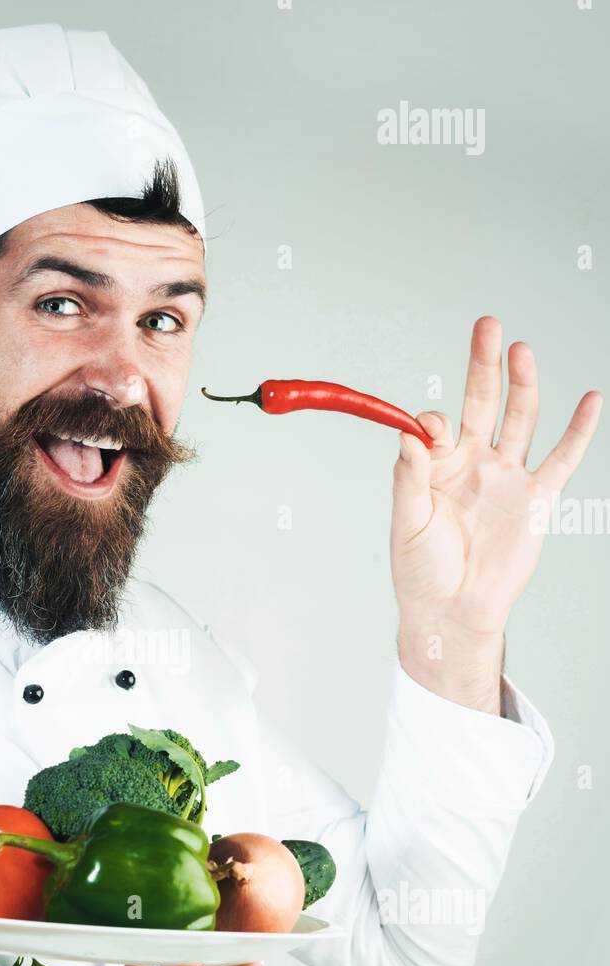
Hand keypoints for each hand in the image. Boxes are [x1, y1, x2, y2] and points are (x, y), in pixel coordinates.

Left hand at [391, 316, 601, 708]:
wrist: (453, 610)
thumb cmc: (421, 570)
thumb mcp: (406, 524)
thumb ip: (409, 479)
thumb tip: (411, 436)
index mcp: (435, 467)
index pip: (436, 424)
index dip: (434, 421)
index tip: (432, 431)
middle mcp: (472, 463)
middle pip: (482, 402)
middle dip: (484, 365)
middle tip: (487, 324)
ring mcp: (506, 476)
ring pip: (520, 418)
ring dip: (523, 384)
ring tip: (521, 349)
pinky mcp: (535, 497)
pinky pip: (562, 458)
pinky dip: (578, 429)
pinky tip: (590, 398)